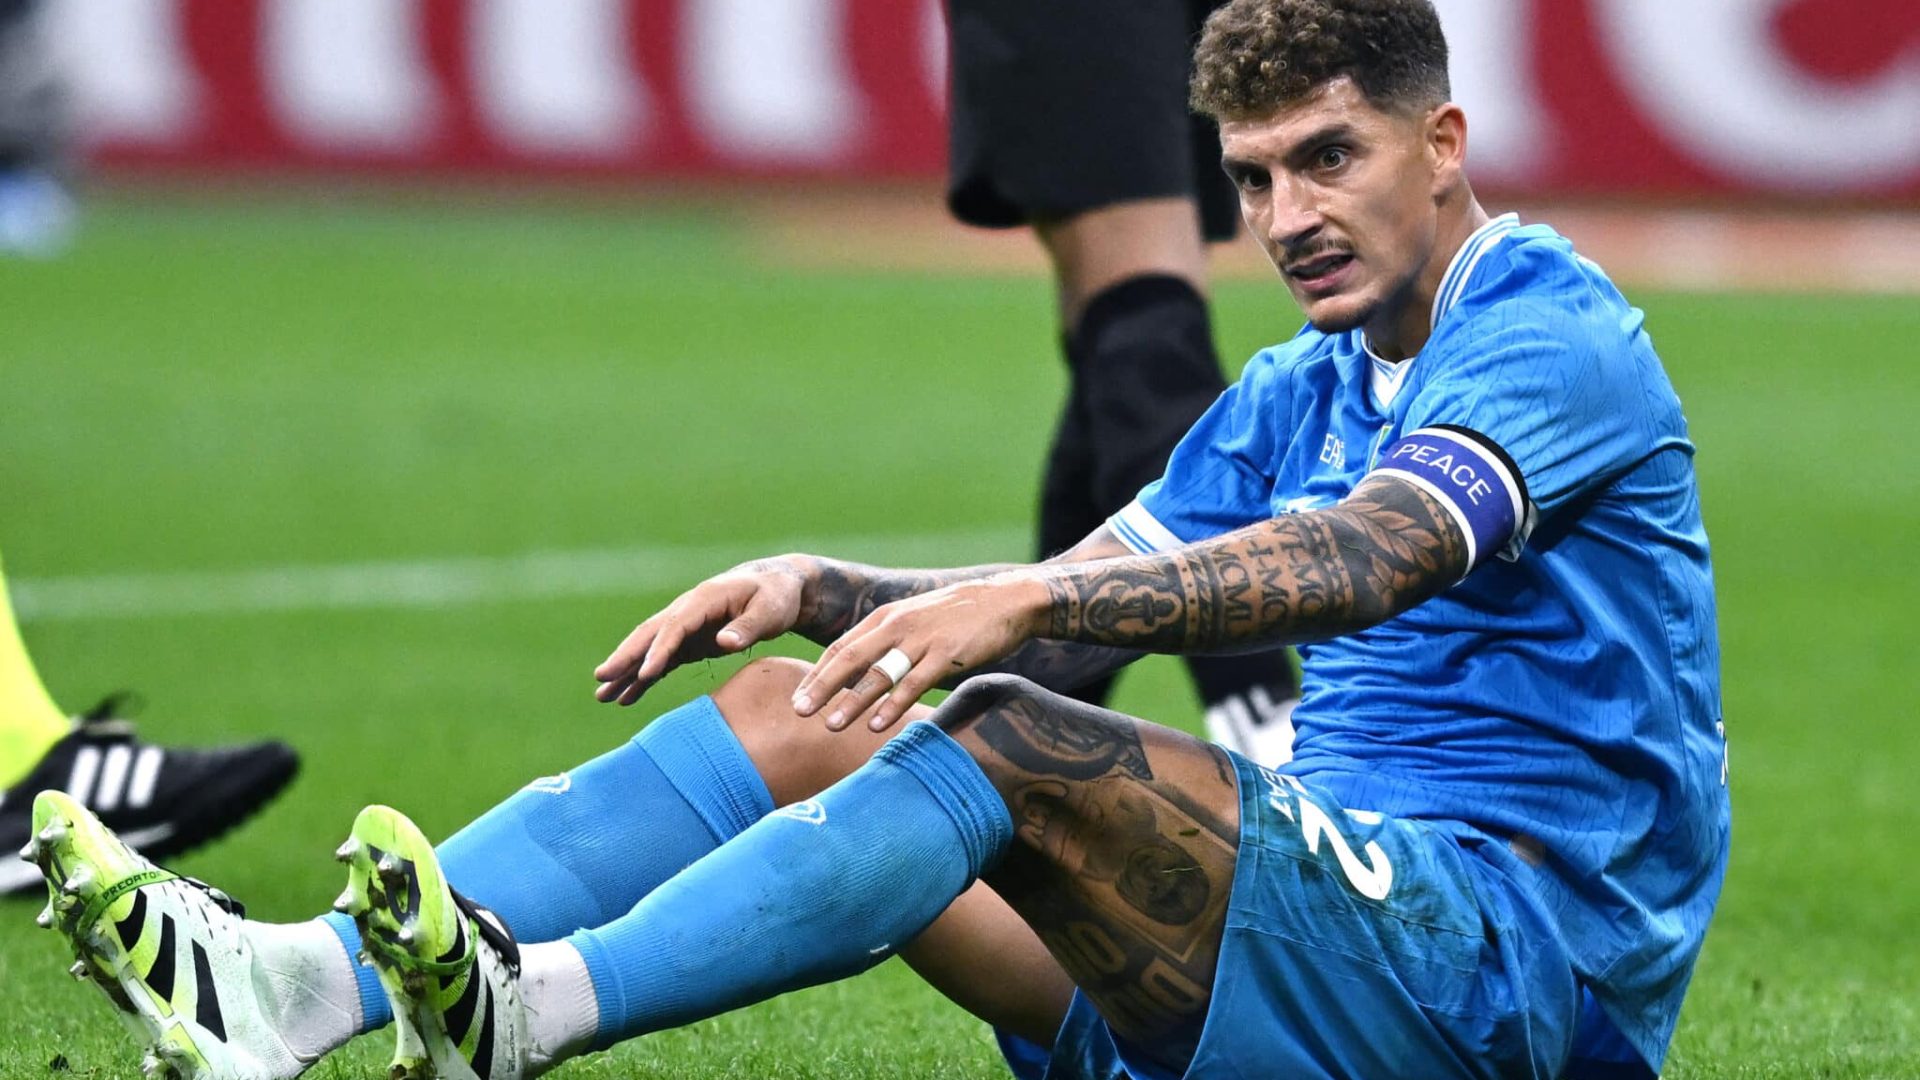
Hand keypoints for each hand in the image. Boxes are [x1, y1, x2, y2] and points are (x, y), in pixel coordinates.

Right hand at [594, 558, 809, 704]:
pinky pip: (660, 661)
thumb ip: (749, 626)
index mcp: (705, 598)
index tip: (646, 672)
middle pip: (650, 634)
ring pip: (648, 648)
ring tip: (602, 695)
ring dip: (626, 670)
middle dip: (626, 656)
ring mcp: (685, 626)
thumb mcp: (771, 609)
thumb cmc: (777, 596)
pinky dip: (643, 678)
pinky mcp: (689, 642)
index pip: (676, 625)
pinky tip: (625, 697)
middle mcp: (687, 610)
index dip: (660, 648)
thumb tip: (725, 641)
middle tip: (601, 678)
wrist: (778, 586)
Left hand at [790, 575, 1047, 733]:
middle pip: (850, 659)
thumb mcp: (913, 622)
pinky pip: (914, 683)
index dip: (817, 673)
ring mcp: (921, 639)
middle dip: (822, 687)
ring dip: (852, 701)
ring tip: (831, 726)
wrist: (1004, 602)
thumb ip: (886, 643)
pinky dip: (893, 705)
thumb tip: (858, 674)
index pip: (841, 647)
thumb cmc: (955, 618)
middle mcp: (897, 625)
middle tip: (799, 712)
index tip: (798, 698)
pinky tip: (876, 725)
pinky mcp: (946, 654)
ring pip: (878, 673)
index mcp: (885, 618)